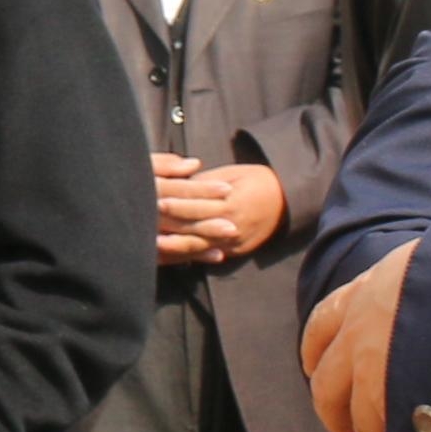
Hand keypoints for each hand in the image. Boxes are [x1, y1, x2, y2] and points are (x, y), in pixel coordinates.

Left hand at [158, 158, 285, 263]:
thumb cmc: (256, 180)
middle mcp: (231, 226)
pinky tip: (166, 257)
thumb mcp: (232, 174)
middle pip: (193, 228)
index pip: (196, 205)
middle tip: (143, 223)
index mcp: (230, 202)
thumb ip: (203, 183)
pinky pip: (206, 256)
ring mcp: (232, 243)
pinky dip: (185, 256)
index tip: (154, 201)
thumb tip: (176, 186)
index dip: (175, 204)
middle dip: (167, 227)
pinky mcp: (233, 253)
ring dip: (172, 247)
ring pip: (197, 247)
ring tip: (150, 244)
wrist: (286, 201)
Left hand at [297, 242, 430, 431]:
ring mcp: (373, 370)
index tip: (314, 371)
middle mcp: (360, 330)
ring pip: (363, 425)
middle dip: (337, 419)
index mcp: (370, 289)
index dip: (315, 354)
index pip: (322, 325)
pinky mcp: (394, 404)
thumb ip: (424, 287)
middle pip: (326, 389)